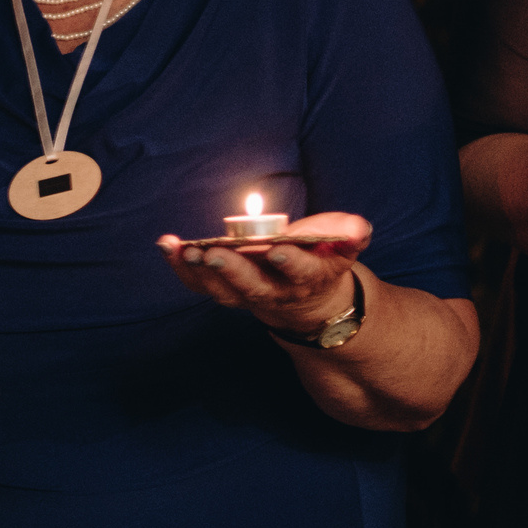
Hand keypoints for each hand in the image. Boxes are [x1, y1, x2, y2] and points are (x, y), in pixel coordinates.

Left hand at [159, 212, 369, 332]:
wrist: (308, 298)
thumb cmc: (321, 259)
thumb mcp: (340, 246)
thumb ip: (347, 235)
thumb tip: (358, 228)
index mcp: (310, 277)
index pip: (302, 272)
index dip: (292, 262)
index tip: (280, 250)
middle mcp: (278, 292)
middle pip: (254, 287)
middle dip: (234, 271)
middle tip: (214, 255)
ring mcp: (249, 295)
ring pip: (223, 290)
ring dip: (200, 271)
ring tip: (181, 249)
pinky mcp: (226, 291)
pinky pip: (201, 284)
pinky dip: (182, 268)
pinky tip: (168, 245)